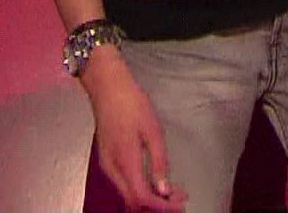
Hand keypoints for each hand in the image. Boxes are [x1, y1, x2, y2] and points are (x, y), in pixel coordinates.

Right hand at [84, 50, 186, 211]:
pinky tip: (153, 181)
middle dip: (157, 205)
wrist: (107, 87)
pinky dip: (139, 188)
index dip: (162, 205)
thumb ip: (159, 162)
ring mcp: (107, 164)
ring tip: (170, 192)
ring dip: (149, 197)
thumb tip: (164, 189)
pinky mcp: (107, 159)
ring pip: (127, 194)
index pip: (143, 197)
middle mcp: (112, 168)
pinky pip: (123, 183)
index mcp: (125, 161)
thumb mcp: (153, 131)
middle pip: (133, 201)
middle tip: (178, 199)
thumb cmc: (131, 103)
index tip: (180, 202)